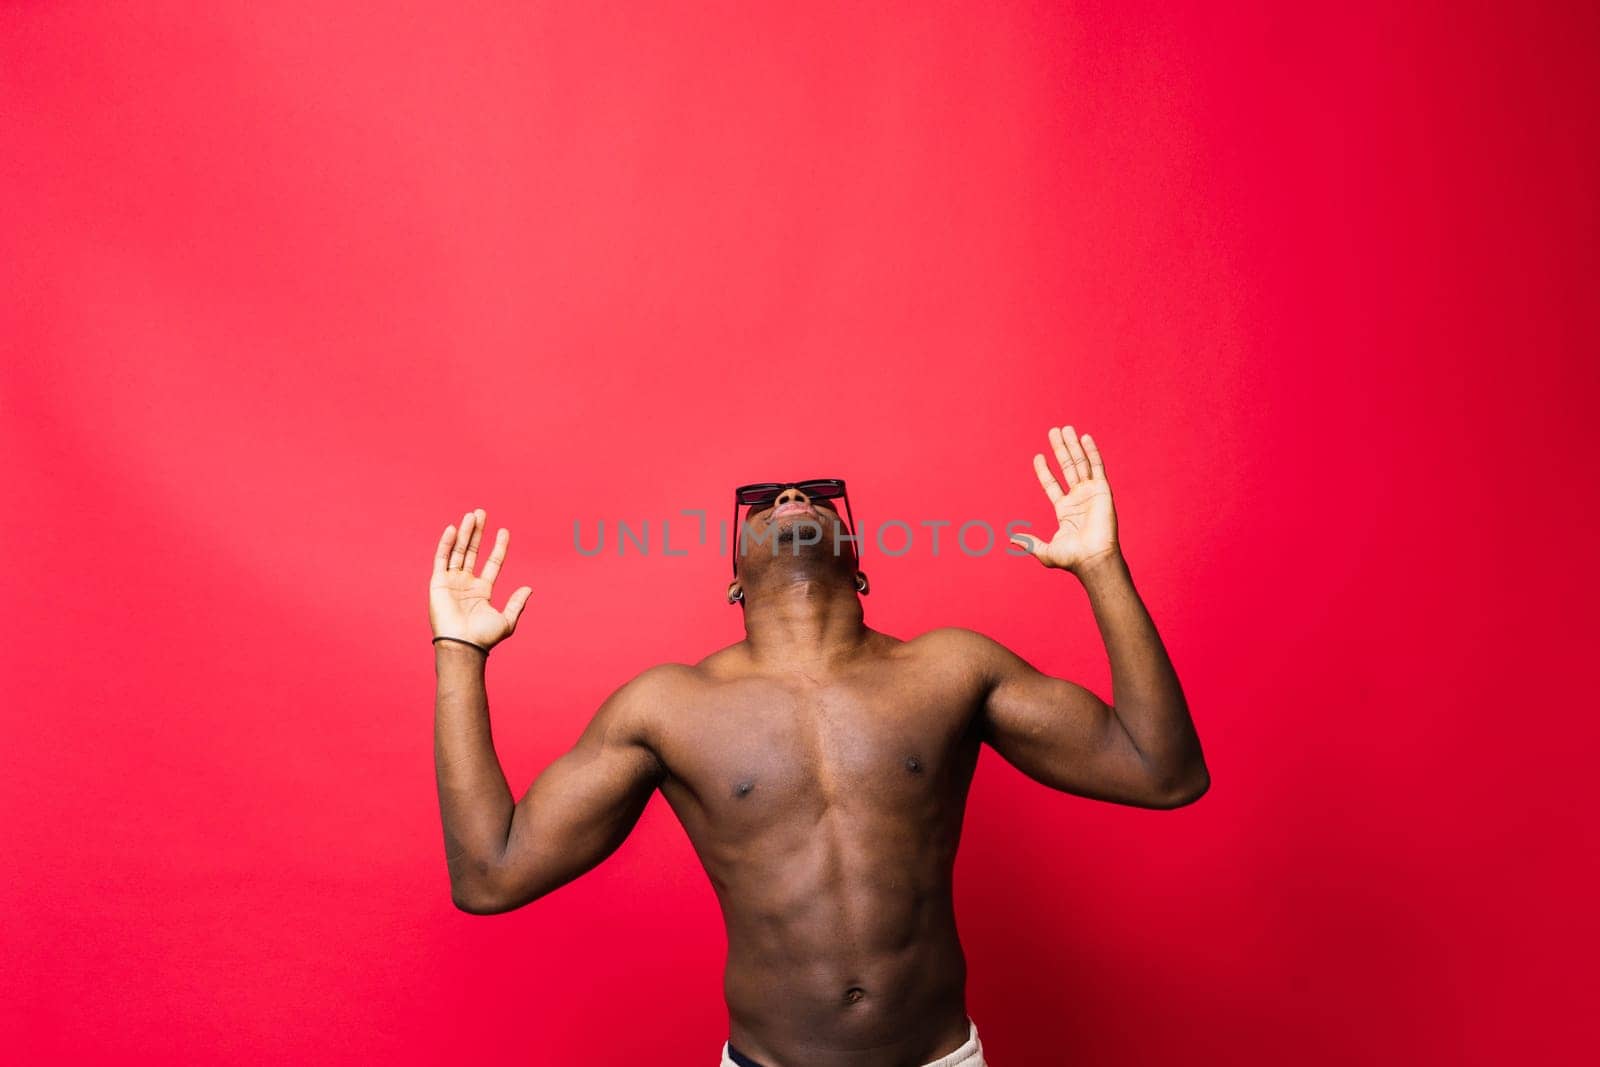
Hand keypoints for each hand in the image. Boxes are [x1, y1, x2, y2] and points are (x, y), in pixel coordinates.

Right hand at [429, 508, 532, 649]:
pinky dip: (446, 544)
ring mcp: (452, 582)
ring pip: (458, 551)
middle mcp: (466, 584)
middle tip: (482, 513)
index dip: (499, 547)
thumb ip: (517, 603)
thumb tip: (530, 588)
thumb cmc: (484, 637)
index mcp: (482, 591)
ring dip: (464, 533)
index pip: (492, 563)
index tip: (504, 531)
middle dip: (478, 532)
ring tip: (472, 515)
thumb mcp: (507, 620)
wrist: (463, 645)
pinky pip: (441, 559)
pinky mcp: (438, 583)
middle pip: (473, 551)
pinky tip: (453, 529)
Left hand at [1009, 426, 1119, 572]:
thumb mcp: (1045, 551)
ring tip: (1066, 428)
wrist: (1093, 559)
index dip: (1044, 471)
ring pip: (1080, 463)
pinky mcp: (1103, 491)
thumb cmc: (1072, 558)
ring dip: (1073, 445)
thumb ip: (1029, 543)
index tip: (1038, 456)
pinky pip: (1097, 467)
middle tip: (1053, 431)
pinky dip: (1092, 452)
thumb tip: (1011, 539)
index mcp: (1064, 510)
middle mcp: (1078, 498)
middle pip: (1067, 467)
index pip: (1052, 484)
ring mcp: (1090, 493)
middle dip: (1060, 449)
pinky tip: (1085, 438)